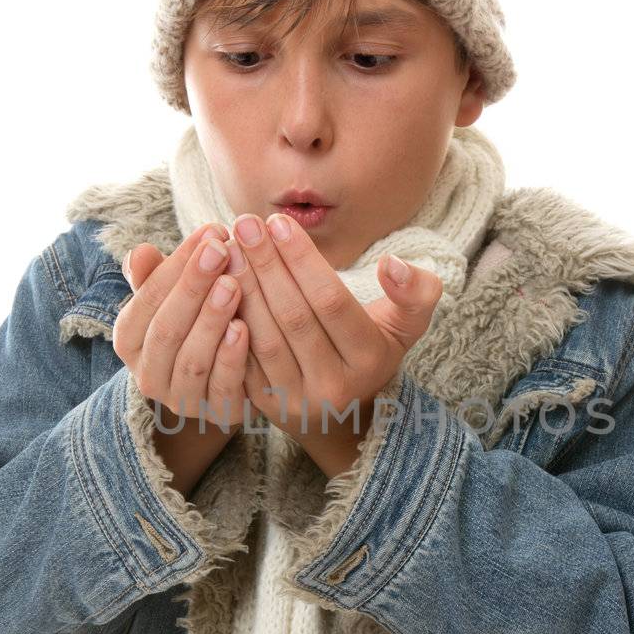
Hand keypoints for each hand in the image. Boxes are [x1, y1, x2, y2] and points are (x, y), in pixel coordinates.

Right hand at [114, 223, 250, 432]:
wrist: (223, 384)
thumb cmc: (196, 326)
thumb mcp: (175, 299)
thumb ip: (156, 277)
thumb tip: (141, 252)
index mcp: (129, 340)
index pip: (147, 299)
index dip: (177, 265)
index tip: (209, 232)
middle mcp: (147, 375)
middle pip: (166, 329)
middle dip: (193, 286)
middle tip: (222, 250)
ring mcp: (181, 400)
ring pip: (191, 359)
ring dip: (211, 320)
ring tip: (233, 284)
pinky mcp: (216, 415)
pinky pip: (221, 387)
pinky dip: (230, 358)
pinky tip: (244, 327)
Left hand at [226, 209, 444, 469]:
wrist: (341, 411)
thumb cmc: (370, 349)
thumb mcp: (406, 324)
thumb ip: (416, 291)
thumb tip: (391, 264)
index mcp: (369, 360)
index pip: (331, 301)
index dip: (303, 260)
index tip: (278, 222)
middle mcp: (333, 387)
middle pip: (293, 316)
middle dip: (267, 265)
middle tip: (246, 224)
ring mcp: (296, 400)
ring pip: (263, 337)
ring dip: (243, 288)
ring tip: (229, 248)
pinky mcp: (264, 405)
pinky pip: (239, 357)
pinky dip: (227, 318)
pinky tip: (217, 283)